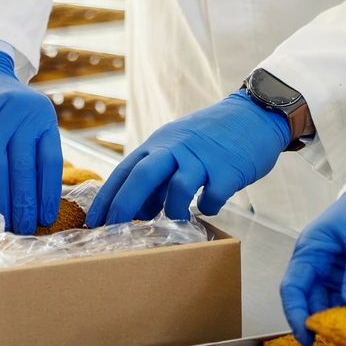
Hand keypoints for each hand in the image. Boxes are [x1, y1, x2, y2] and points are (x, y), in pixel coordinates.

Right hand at [0, 48, 60, 233]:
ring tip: (3, 222)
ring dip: (0, 199)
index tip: (46, 218)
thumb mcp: (28, 121)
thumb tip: (37, 203)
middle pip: (24, 167)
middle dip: (24, 203)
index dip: (48, 194)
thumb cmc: (5, 109)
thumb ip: (33, 152)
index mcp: (42, 116)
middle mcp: (20, 112)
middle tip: (24, 228)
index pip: (50, 161)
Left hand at [84, 91, 289, 225]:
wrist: (253, 115)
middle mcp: (176, 149)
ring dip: (173, 209)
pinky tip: (210, 205)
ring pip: (178, 187)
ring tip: (177, 220)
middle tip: (114, 230)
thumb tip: (139, 212)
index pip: (124, 171)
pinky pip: (214, 196)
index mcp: (159, 144)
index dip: (107, 197)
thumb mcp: (176, 150)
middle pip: (142, 176)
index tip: (93, 221)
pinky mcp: (229, 170)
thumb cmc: (209, 138)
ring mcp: (203, 158)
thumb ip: (157, 178)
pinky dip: (209, 206)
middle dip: (124, 205)